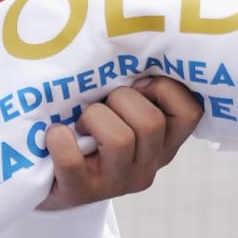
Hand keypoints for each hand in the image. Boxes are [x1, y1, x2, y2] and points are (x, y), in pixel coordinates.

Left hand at [37, 75, 203, 210]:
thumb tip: (128, 44)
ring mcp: (116, 184)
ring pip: (120, 139)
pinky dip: (59, 139)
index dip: (164, 88)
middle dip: (120, 99)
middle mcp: (147, 166)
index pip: (190, 111)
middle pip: (151, 122)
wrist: (46, 180)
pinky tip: (56, 134)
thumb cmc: (85, 130)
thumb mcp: (117, 110)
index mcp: (162, 143)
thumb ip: (132, 88)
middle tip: (100, 104)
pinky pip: (73, 161)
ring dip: (93, 117)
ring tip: (79, 123)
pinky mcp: (80, 193)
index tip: (137, 84)